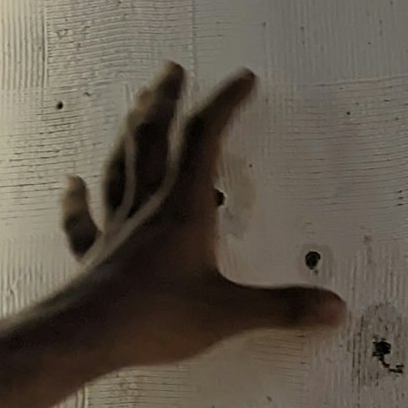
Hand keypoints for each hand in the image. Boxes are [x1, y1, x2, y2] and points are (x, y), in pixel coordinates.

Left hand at [54, 65, 344, 368]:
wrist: (83, 337)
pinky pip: (84, 219)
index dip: (223, 104)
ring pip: (121, 166)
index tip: (241, 79)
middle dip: (164, 100)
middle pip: (153, 139)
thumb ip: (283, 307)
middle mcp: (147, 207)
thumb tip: (334, 306)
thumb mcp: (229, 313)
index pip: (204, 140)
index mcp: (183, 209)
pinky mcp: (95, 254)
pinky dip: (77, 198)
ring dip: (130, 131)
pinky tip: (72, 183)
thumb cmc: (153, 318)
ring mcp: (116, 228)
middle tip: (171, 70)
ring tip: (136, 106)